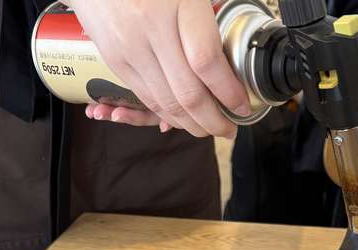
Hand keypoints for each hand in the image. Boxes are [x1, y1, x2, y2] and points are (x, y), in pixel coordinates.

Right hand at [67, 0, 250, 137]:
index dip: (228, 93)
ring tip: (211, 129)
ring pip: (166, 103)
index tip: (241, 106)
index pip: (207, 63)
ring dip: (192, 124)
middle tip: (230, 129)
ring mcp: (130, 48)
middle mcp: (152, 29)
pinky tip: (184, 119)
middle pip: (188, 93)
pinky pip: (146, 98)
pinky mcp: (115, 60)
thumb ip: (209, 22)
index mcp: (180, 4)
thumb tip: (229, 66)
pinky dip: (168, 115)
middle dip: (213, 121)